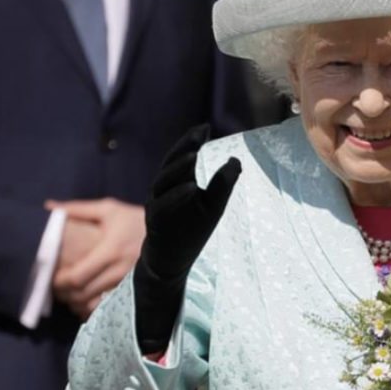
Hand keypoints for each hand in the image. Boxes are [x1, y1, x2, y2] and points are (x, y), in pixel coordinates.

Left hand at [48, 198, 144, 319]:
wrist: (170, 232)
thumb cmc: (134, 219)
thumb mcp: (108, 209)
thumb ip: (77, 209)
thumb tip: (49, 206)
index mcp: (110, 250)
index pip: (78, 277)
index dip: (60, 282)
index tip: (52, 278)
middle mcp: (120, 270)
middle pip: (83, 293)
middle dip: (65, 294)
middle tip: (56, 289)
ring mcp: (128, 282)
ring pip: (95, 303)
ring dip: (78, 303)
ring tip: (69, 296)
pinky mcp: (134, 289)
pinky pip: (109, 305)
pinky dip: (94, 307)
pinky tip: (87, 301)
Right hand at [134, 123, 240, 352]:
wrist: (171, 263)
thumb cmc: (191, 232)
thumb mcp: (213, 206)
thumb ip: (223, 184)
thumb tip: (235, 160)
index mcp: (177, 182)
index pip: (183, 157)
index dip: (192, 141)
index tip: (206, 126)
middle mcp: (163, 189)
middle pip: (171, 163)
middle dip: (184, 147)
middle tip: (198, 134)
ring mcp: (156, 205)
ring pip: (164, 181)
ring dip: (178, 167)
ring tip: (193, 154)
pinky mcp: (155, 223)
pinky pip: (163, 206)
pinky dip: (176, 196)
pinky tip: (191, 187)